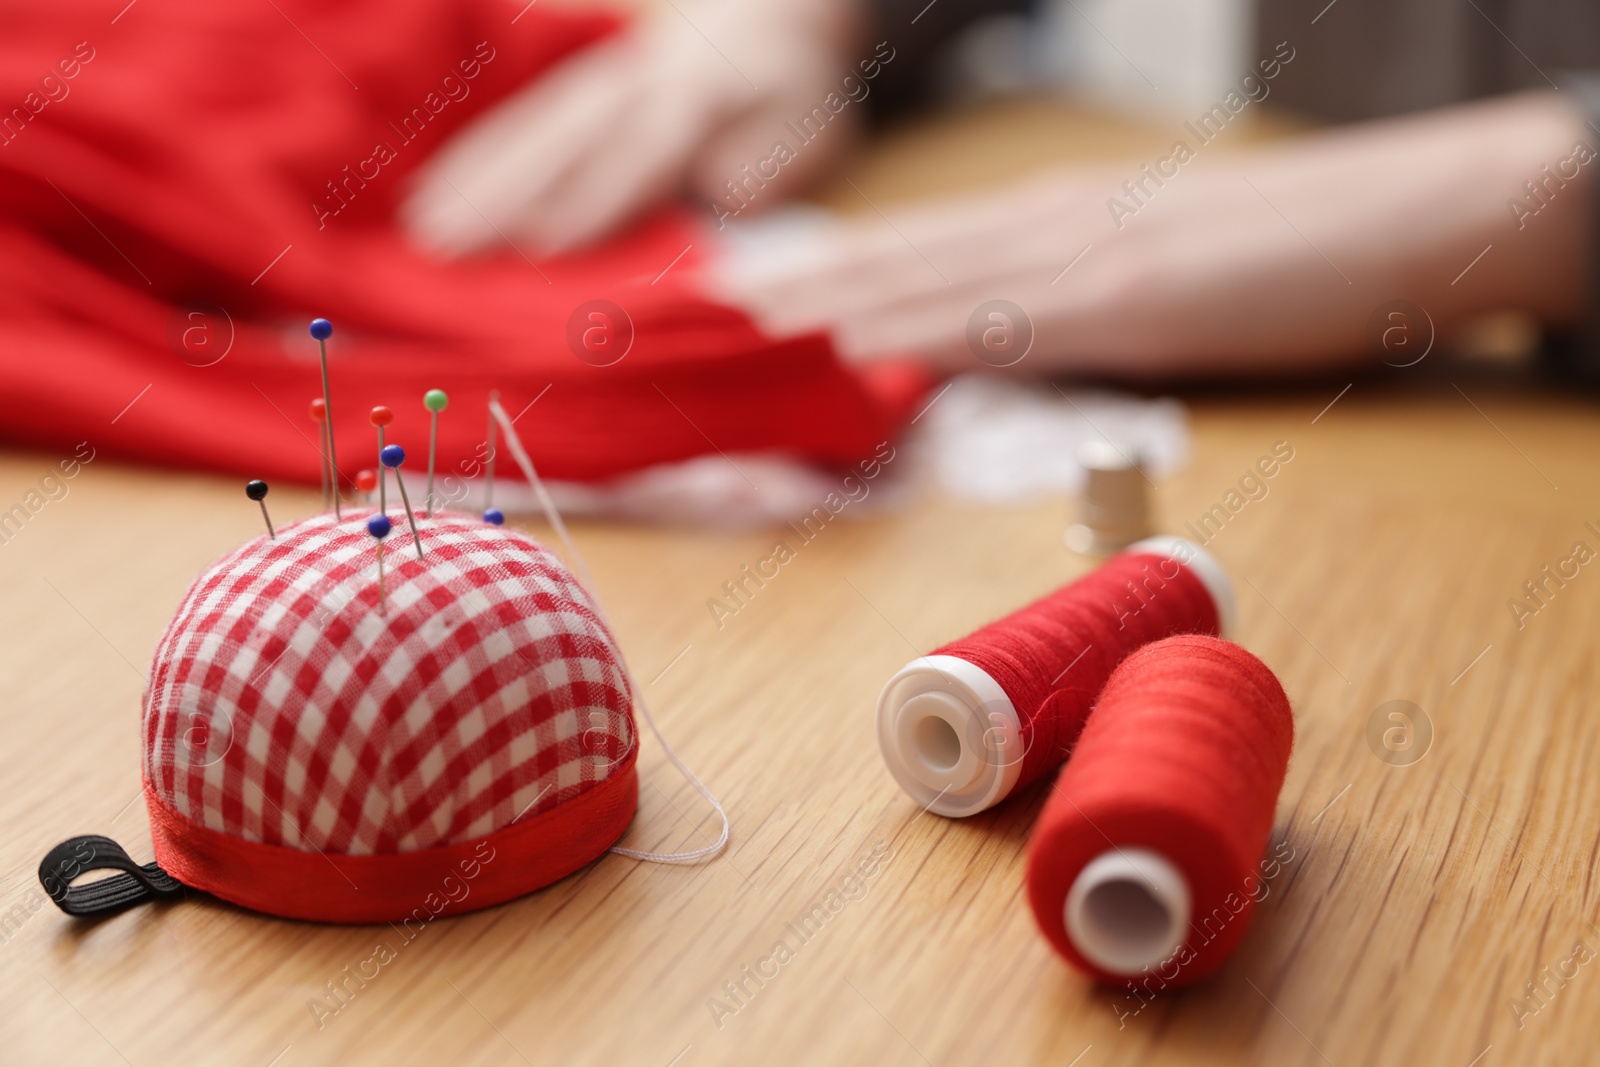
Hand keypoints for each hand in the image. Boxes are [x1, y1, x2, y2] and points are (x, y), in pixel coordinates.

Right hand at [402, 0, 862, 256]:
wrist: (768, 19)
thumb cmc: (785, 92)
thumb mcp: (803, 126)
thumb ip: (766, 163)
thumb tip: (723, 190)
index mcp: (694, 95)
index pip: (637, 150)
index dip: (592, 194)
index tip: (543, 243)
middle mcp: (633, 83)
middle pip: (561, 136)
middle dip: (503, 188)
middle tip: (442, 240)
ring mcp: (596, 82)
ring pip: (529, 127)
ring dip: (474, 174)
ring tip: (420, 222)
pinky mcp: (574, 93)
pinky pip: (519, 123)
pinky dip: (474, 158)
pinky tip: (428, 191)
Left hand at [709, 93, 1589, 375]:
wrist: (1412, 217)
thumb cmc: (1286, 253)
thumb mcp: (1152, 276)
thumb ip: (1063, 308)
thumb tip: (978, 346)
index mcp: (1050, 227)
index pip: (907, 252)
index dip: (814, 276)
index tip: (734, 303)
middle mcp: (1047, 229)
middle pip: (890, 259)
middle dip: (787, 290)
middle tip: (693, 314)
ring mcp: (1084, 257)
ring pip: (924, 279)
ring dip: (824, 304)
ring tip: (735, 327)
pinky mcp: (1131, 297)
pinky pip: (1005, 317)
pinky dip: (922, 331)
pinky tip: (859, 345)